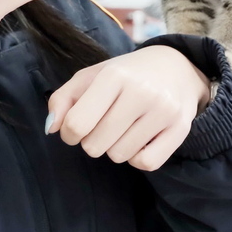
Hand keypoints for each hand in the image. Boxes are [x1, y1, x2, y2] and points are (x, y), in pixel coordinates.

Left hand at [46, 45, 211, 170]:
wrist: (176, 68)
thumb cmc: (125, 75)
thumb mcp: (91, 77)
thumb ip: (63, 99)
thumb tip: (51, 128)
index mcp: (114, 76)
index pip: (76, 123)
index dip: (69, 132)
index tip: (77, 125)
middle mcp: (141, 91)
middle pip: (95, 145)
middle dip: (93, 140)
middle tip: (104, 123)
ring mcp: (163, 111)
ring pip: (119, 156)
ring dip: (115, 147)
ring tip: (125, 126)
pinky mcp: (180, 129)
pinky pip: (146, 163)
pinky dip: (137, 157)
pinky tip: (140, 138)